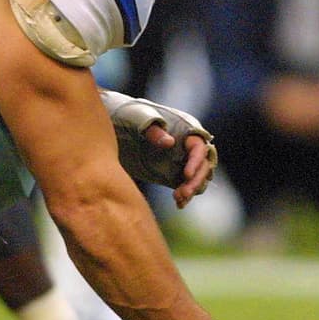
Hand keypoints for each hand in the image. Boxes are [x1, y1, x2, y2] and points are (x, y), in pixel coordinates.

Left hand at [99, 89, 216, 205]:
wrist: (116, 123)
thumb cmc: (130, 115)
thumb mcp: (139, 119)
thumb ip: (154, 131)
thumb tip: (170, 142)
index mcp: (186, 130)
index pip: (199, 148)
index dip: (196, 162)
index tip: (186, 175)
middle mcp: (187, 146)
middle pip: (203, 165)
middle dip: (196, 180)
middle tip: (182, 193)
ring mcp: (181, 160)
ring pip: (197, 178)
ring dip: (192, 189)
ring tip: (178, 198)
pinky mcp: (172, 173)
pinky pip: (185, 186)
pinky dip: (185, 196)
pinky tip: (179, 204)